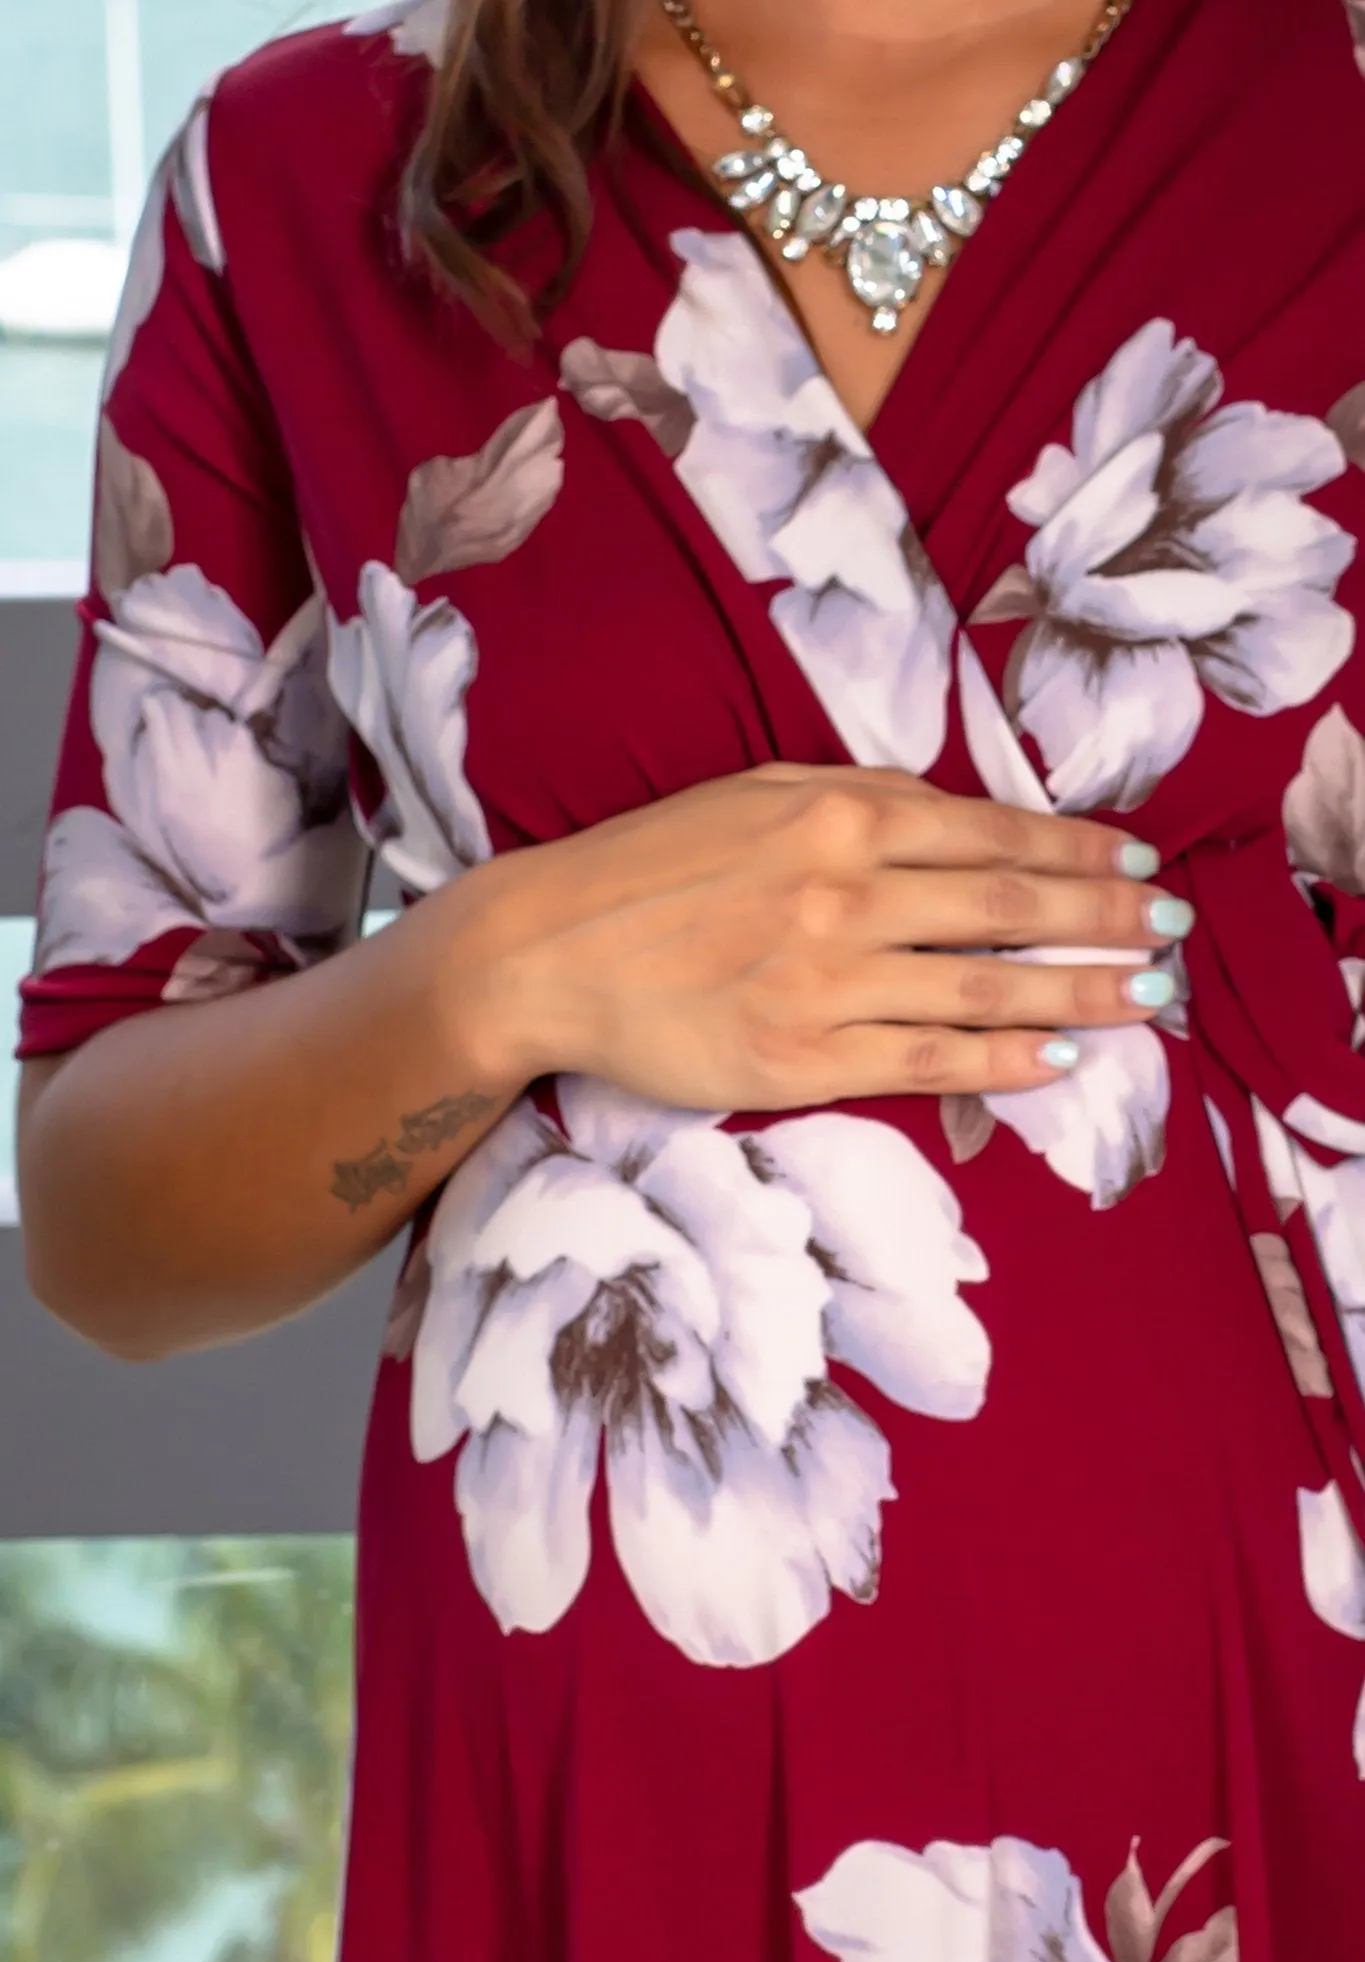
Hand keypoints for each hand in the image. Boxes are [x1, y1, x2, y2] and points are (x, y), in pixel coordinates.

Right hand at [461, 761, 1187, 1111]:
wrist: (548, 949)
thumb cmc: (651, 864)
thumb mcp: (756, 792)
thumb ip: (860, 797)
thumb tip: (958, 815)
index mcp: (839, 814)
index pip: (993, 834)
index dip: (1079, 851)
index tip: (1137, 863)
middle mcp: (846, 892)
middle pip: (1011, 909)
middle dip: (1106, 920)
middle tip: (1171, 932)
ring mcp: (828, 982)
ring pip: (986, 990)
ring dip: (1079, 994)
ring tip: (1145, 997)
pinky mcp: (802, 1059)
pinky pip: (927, 1061)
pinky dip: (1001, 1063)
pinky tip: (1055, 1062)